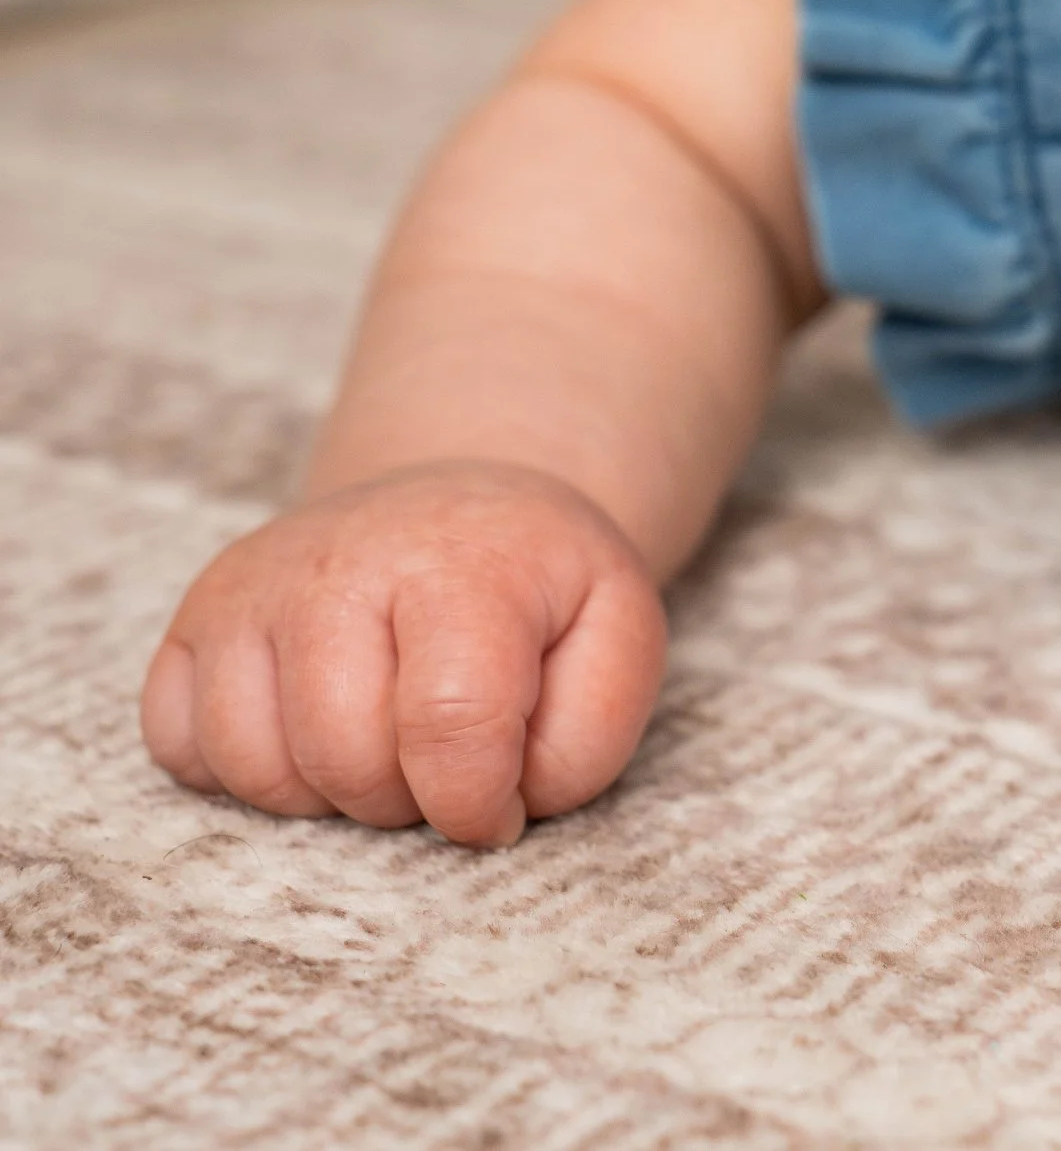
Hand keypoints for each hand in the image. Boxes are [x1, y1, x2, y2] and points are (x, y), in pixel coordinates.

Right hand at [140, 461, 667, 848]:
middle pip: (346, 760)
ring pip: (257, 769)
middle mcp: (340, 560)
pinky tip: (306, 723)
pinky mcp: (196, 619)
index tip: (500, 800)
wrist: (460, 511)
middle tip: (440, 750)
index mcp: (460, 560)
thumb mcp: (616, 637)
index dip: (477, 802)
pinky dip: (243, 770)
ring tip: (379, 734)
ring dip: (326, 791)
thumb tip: (494, 809)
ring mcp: (254, 586)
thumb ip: (589, 733)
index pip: (450, 724)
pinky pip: (182, 750)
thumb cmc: (538, 594)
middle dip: (404, 796)